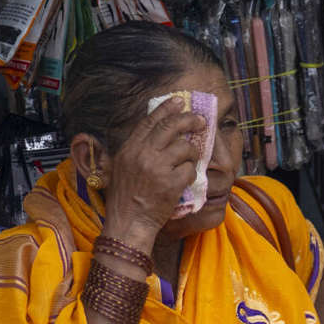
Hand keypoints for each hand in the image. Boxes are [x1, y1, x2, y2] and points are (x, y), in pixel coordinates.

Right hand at [102, 97, 204, 243]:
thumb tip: (159, 133)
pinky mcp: (171, 182)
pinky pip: (190, 170)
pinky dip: (190, 175)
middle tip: (201, 120)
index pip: (150, 121)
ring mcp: (157, 168)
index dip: (166, 109)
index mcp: (129, 148)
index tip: (179, 101)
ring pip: (185, 148)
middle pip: (171, 127)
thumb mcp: (122, 167)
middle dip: (189, 120)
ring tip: (188, 163)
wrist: (128, 222)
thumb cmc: (125, 197)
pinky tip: (183, 182)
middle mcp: (142, 154)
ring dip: (192, 155)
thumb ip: (138, 149)